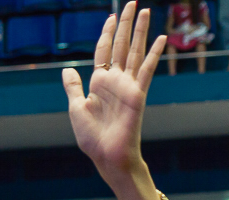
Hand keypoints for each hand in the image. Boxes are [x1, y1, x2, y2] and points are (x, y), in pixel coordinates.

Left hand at [62, 2, 165, 183]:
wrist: (106, 155)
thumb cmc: (92, 137)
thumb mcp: (76, 108)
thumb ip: (73, 87)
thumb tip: (67, 70)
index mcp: (99, 82)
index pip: (104, 50)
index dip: (107, 33)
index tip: (112, 16)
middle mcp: (115, 80)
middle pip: (121, 45)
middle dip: (126, 23)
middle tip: (132, 2)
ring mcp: (128, 86)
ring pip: (135, 51)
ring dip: (140, 31)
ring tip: (146, 10)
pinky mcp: (138, 94)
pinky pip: (147, 70)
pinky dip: (154, 54)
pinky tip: (161, 38)